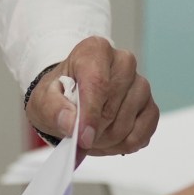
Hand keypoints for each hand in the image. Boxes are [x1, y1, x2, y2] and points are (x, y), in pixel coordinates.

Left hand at [26, 36, 157, 154]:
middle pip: (111, 108)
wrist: (72, 100)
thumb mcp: (43, 101)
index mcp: (95, 51)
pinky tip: (110, 138)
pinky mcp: (150, 106)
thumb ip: (53, 110)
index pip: (98, 83)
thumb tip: (70, 122)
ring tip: (92, 133)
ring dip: (107, 139)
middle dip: (94, 130)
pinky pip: (143, 133)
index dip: (90, 115)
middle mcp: (123, 62)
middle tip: (79, 134)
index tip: (81, 138)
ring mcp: (140, 84)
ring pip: (127, 124)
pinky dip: (124, 144)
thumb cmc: (59, 96)